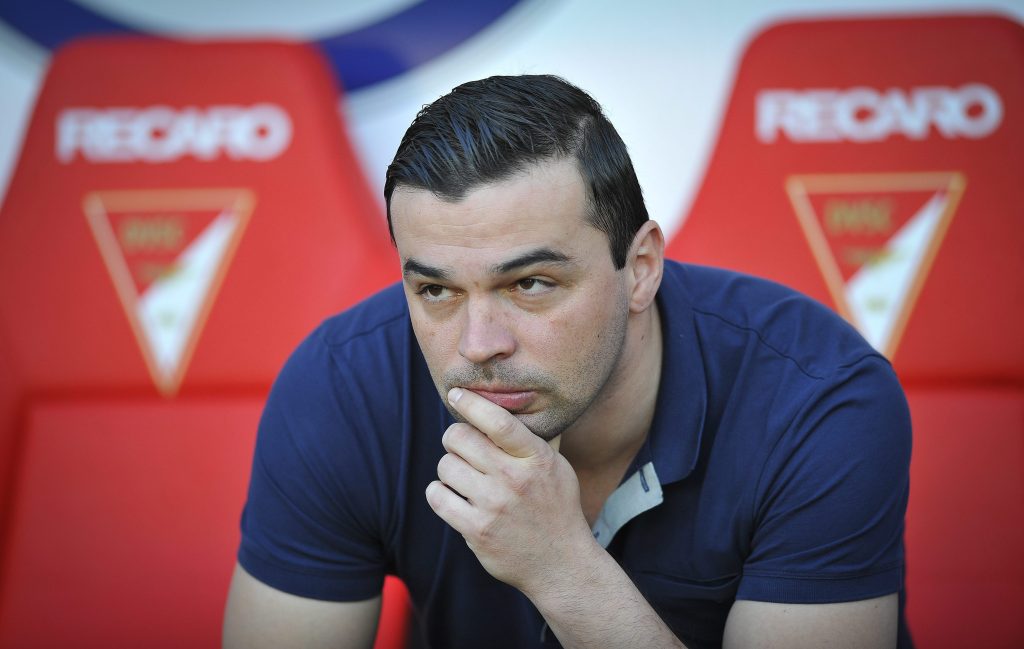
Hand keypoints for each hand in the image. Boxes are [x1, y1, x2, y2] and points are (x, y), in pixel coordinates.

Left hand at [425, 387, 596, 594]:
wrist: (561, 563)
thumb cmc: (556, 508)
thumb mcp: (557, 467)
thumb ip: (532, 440)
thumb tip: (509, 405)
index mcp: (536, 458)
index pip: (497, 421)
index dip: (471, 402)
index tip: (457, 394)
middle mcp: (514, 479)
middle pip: (459, 438)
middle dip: (455, 439)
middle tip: (462, 448)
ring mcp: (494, 506)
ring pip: (445, 466)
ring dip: (449, 470)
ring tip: (463, 478)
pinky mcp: (477, 530)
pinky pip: (437, 497)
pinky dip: (439, 493)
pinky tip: (451, 496)